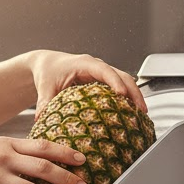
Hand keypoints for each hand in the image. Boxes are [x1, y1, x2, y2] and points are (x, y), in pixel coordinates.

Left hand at [27, 50, 145, 117]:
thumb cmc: (48, 71)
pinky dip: (129, 98)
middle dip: (134, 92)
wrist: (48, 64)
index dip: (114, 82)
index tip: (122, 94)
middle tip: (141, 110)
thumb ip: (45, 102)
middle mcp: (97, 67)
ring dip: (135, 96)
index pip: (104, 71)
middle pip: (122, 76)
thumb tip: (42, 119)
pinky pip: (120, 87)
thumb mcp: (45, 87)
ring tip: (142, 115)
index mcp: (84, 64)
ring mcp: (103, 73)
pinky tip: (132, 113)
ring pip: (126, 81)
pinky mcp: (104, 81)